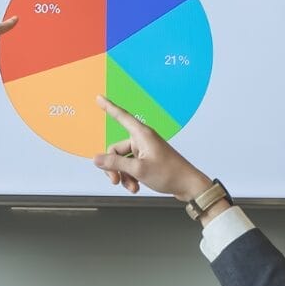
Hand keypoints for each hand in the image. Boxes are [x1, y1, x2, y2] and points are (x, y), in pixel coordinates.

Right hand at [90, 97, 211, 200]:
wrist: (187, 186)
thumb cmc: (169, 174)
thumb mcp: (138, 170)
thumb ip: (115, 164)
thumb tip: (96, 159)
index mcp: (142, 135)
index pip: (121, 116)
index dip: (108, 107)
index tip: (99, 98)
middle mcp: (143, 140)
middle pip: (116, 150)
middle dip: (114, 167)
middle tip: (115, 181)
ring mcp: (145, 150)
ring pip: (122, 161)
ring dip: (124, 175)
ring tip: (132, 187)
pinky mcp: (148, 160)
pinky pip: (131, 167)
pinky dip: (131, 177)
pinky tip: (136, 186)